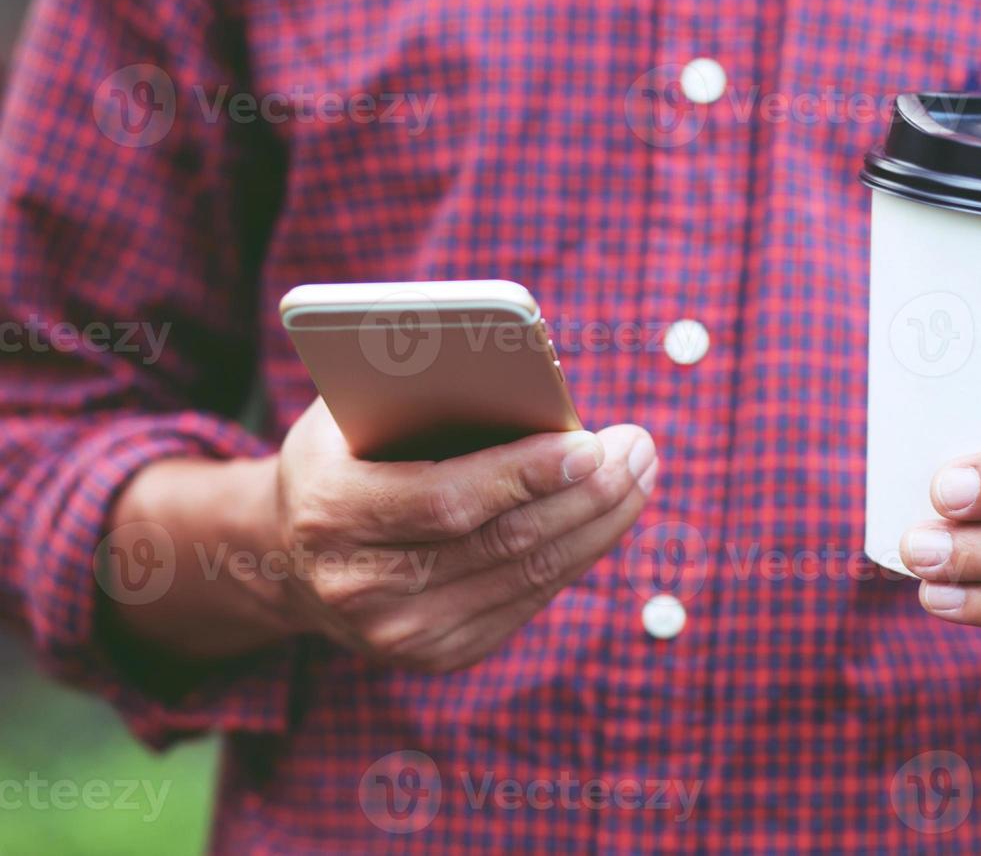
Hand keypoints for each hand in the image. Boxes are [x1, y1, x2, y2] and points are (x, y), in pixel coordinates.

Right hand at [265, 399, 657, 671]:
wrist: (290, 555)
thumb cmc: (343, 456)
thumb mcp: (353, 412)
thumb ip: (421, 396)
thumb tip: (528, 376)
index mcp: (333, 513)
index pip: (448, 501)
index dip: (526, 474)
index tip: (592, 443)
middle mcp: (362, 587)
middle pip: (505, 542)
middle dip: (587, 493)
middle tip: (639, 448)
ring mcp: (402, 634)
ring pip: (530, 576)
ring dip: (600, 523)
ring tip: (639, 473)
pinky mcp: (440, 655)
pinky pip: (529, 601)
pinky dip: (578, 554)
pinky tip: (608, 515)